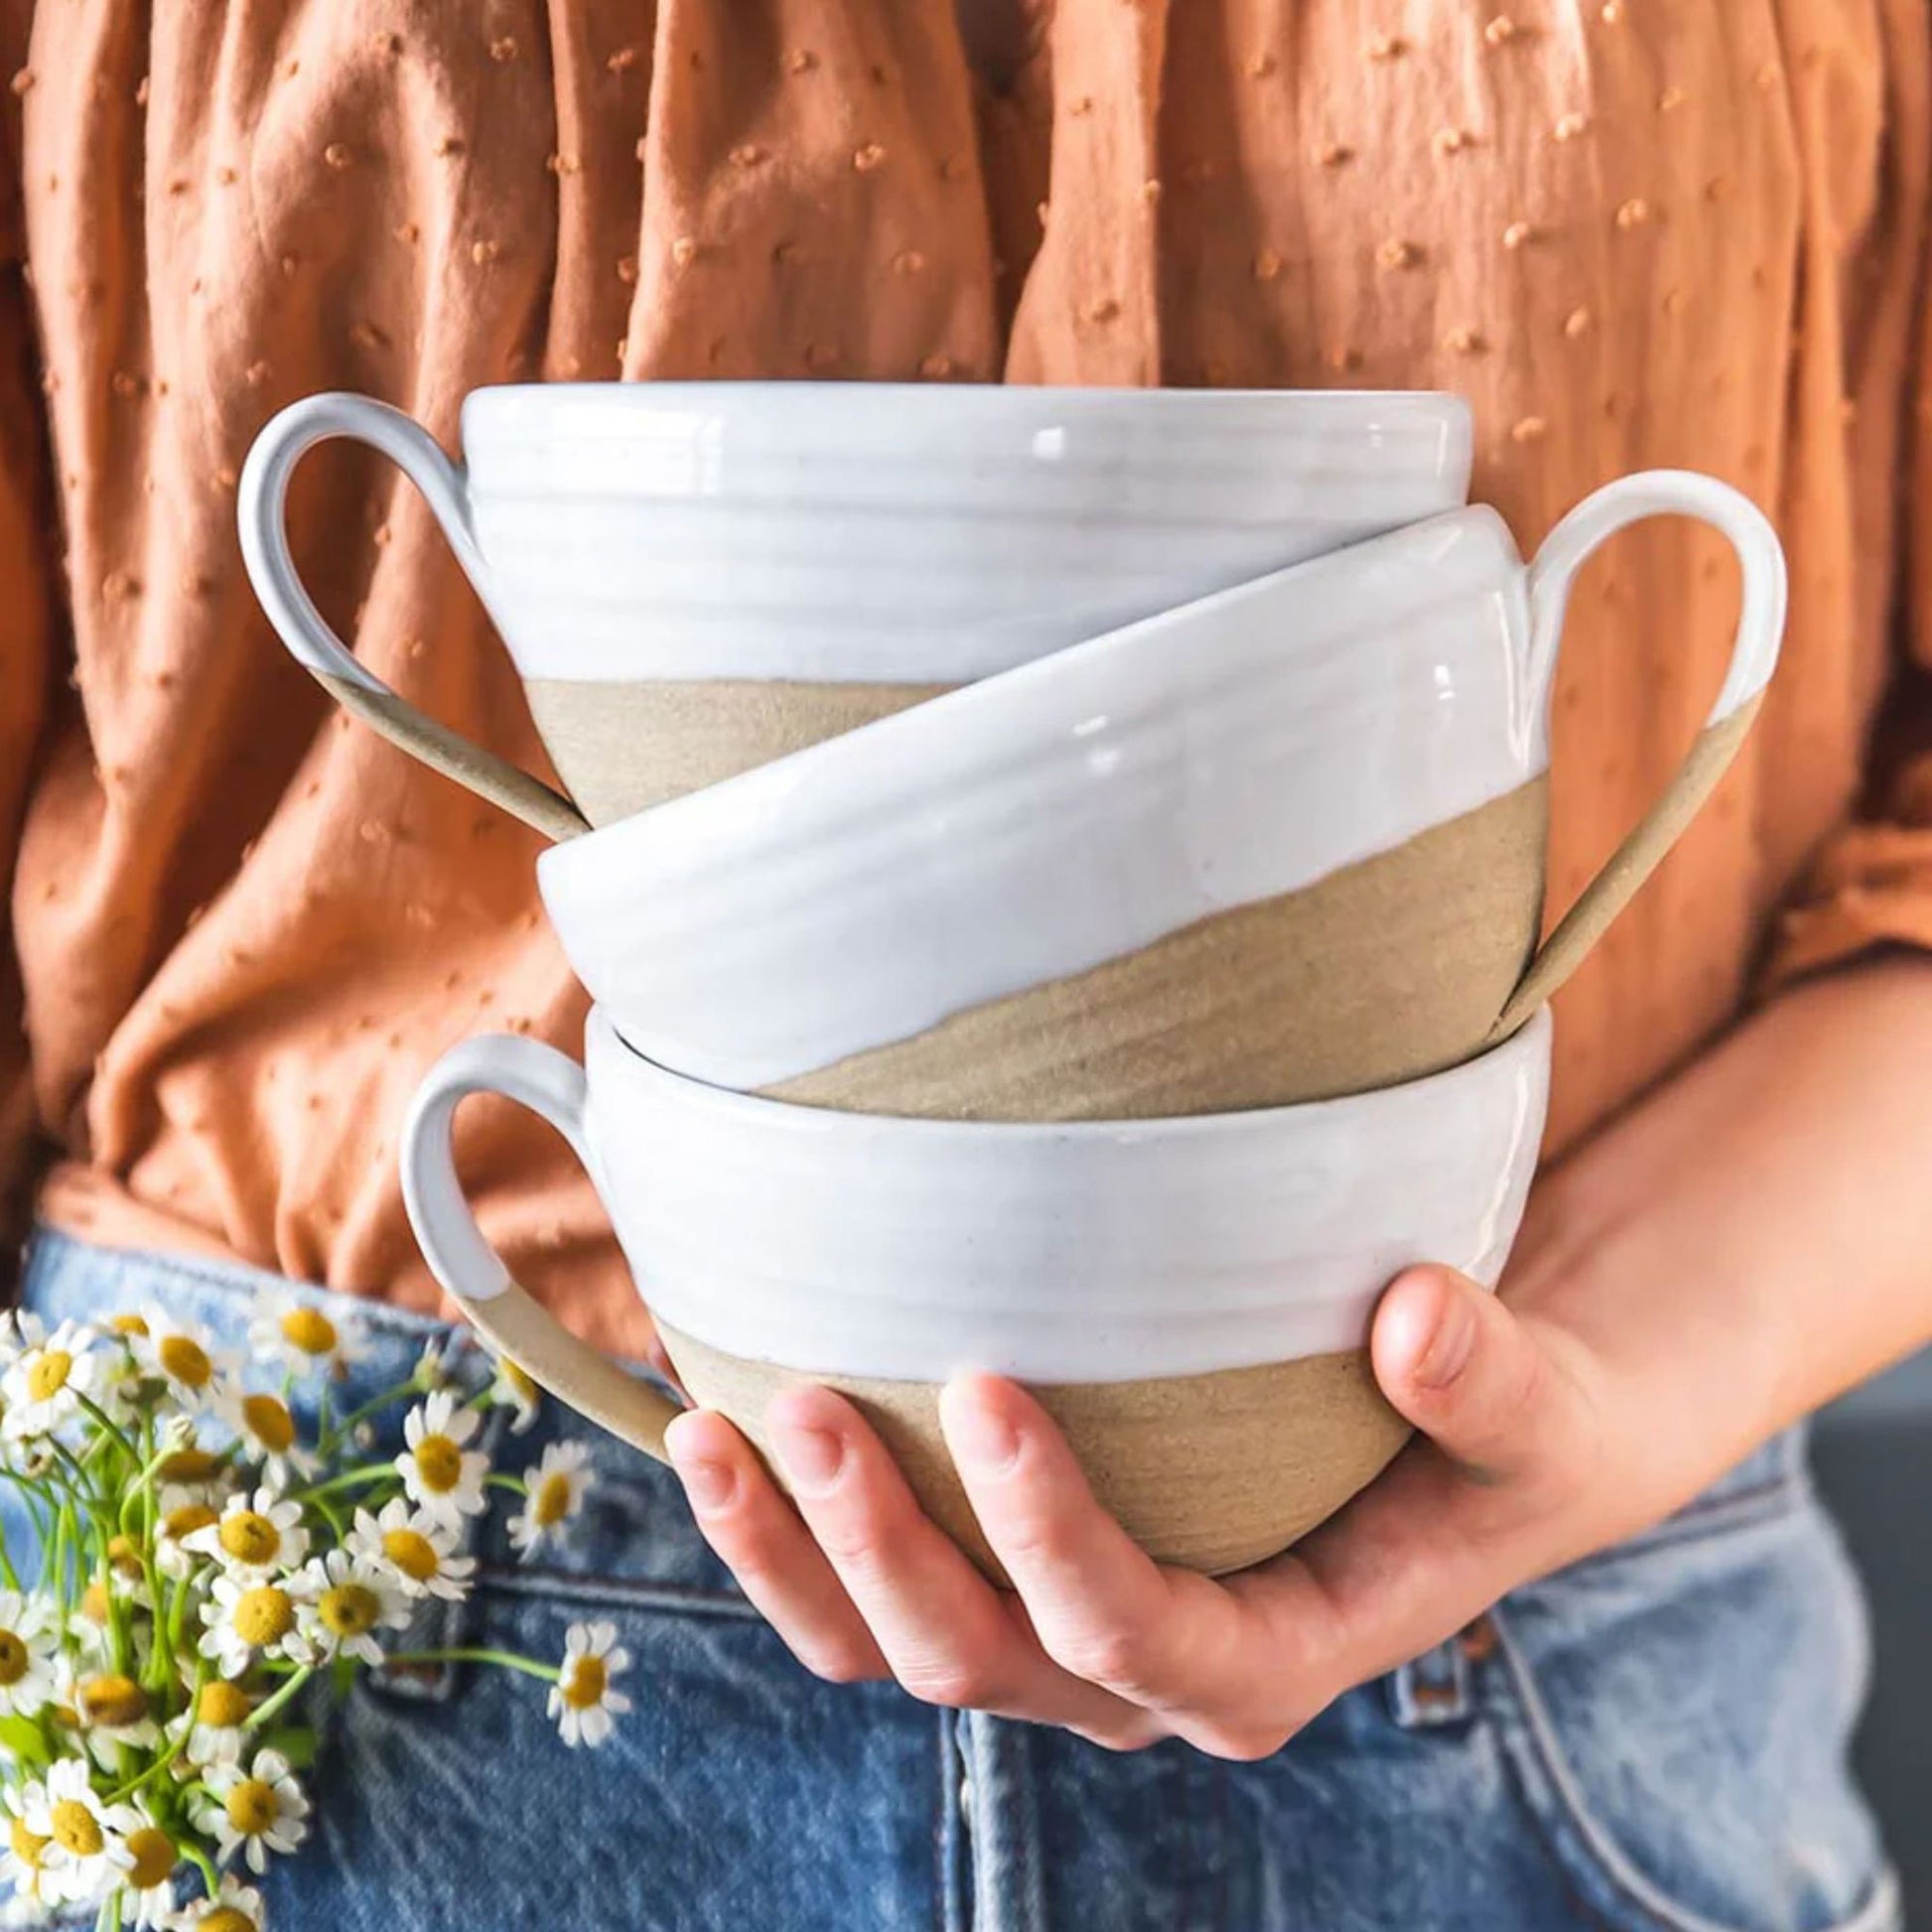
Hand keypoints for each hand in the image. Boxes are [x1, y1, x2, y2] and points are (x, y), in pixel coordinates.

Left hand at [662, 960, 1931, 1756]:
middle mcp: (1148, 1668)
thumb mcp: (1548, 1412)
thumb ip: (1497, 1384)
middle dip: (881, 1550)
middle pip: (981, 1660)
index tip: (988, 1385)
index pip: (1138, 1632)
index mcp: (1270, 1656)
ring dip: (800, 1559)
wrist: (1478, 1432)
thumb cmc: (1514, 1429)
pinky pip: (879, 1589)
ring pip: (898, 1652)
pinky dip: (795, 1533)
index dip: (1049, 1538)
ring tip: (720, 1432)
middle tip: (808, 1401)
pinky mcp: (1017, 1570)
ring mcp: (1066, 1629)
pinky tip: (719, 1422)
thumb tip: (1416, 1318)